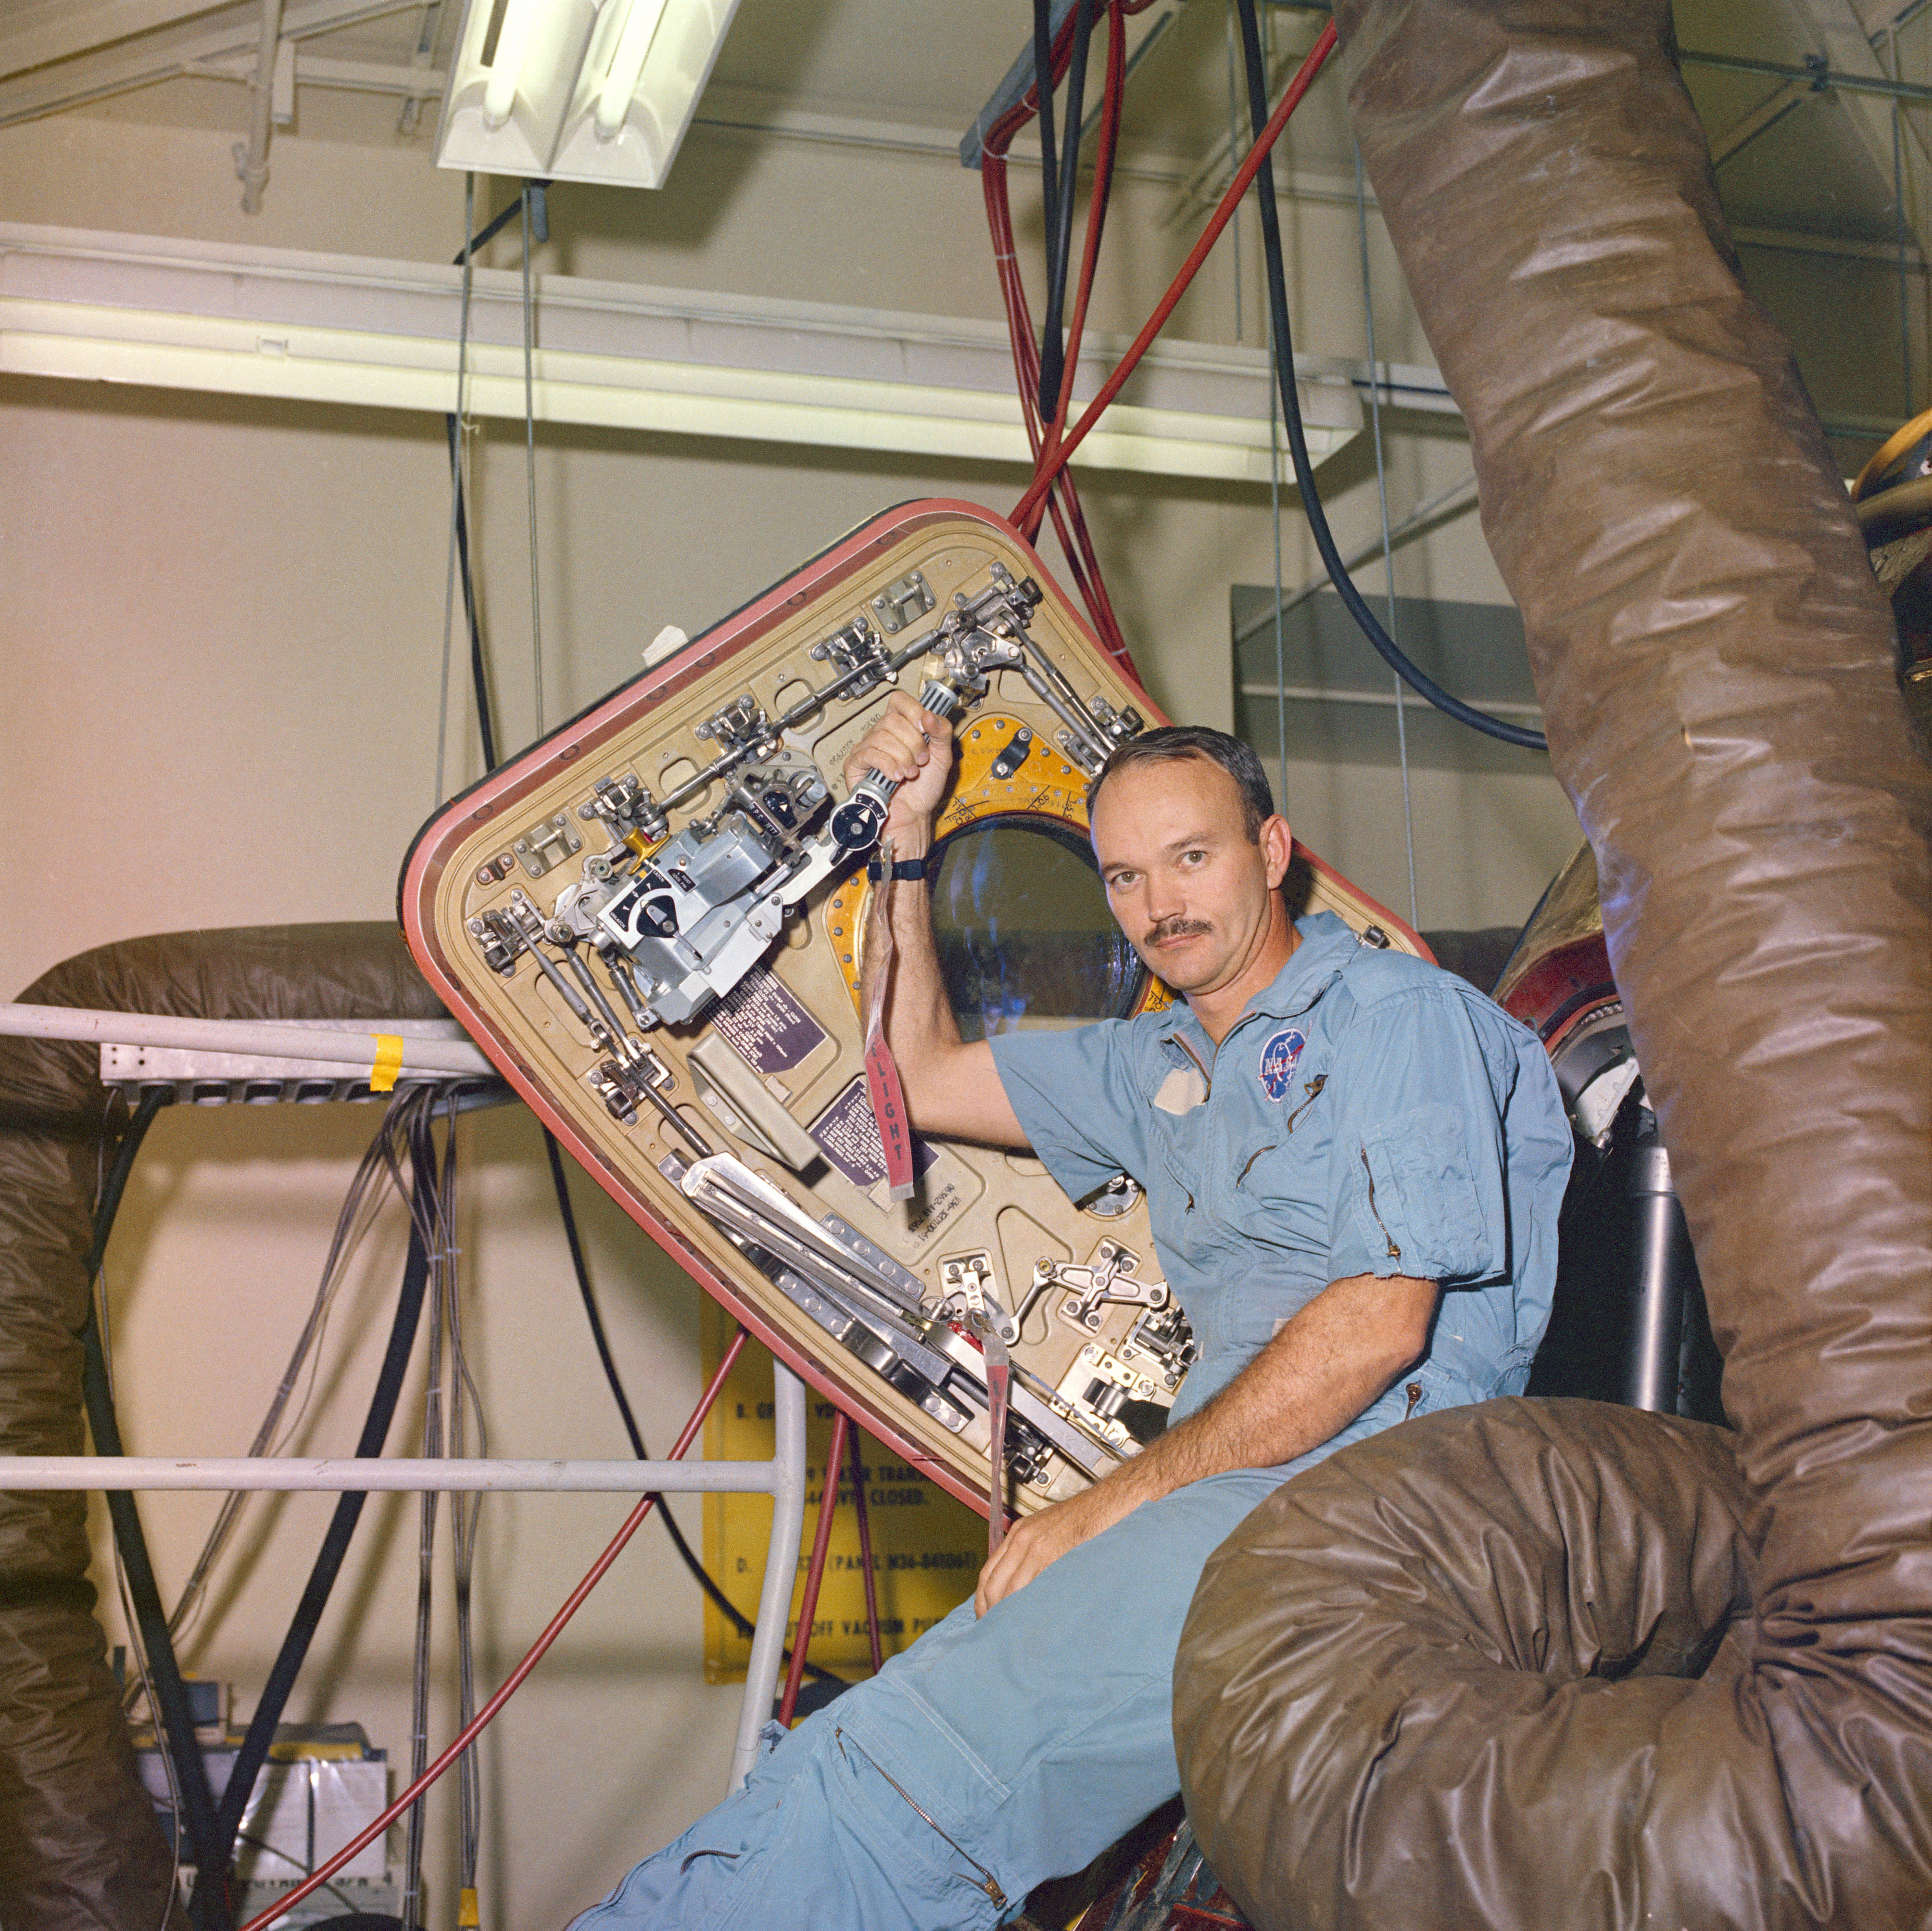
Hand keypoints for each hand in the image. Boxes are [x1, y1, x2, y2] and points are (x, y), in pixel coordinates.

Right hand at [842, 691, 953, 843]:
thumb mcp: (942, 757)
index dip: (913, 710)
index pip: (899, 700)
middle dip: (913, 743)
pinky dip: (887, 765)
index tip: (925, 728)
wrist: (913, 816)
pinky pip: (869, 753)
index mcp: (902, 728)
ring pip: (882, 736)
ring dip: (902, 757)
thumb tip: (929, 714)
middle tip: (921, 761)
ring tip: (910, 773)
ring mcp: (867, 748)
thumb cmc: (923, 789)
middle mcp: (882, 734)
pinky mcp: (856, 764)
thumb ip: (942, 732)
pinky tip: (896, 777)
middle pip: (892, 720)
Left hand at [973, 1478, 1134, 1614]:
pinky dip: (1026, 1606)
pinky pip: (1031, 1588)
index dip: (983, 1599)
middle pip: (993, 1584)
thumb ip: (1030, 1553)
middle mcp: (1022, 1539)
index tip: (985, 1617)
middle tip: (995, 1630)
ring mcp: (1036, 1548)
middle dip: (992, 1610)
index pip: (988, 1572)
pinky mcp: (1051, 1556)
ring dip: (1008, 1612)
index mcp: (1018, 1533)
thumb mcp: (1048, 1530)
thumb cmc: (1083, 1520)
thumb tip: (1018, 1585)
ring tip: (1012, 1632)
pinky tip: (1030, 1619)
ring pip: (1010, 1590)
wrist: (1106, 1505)